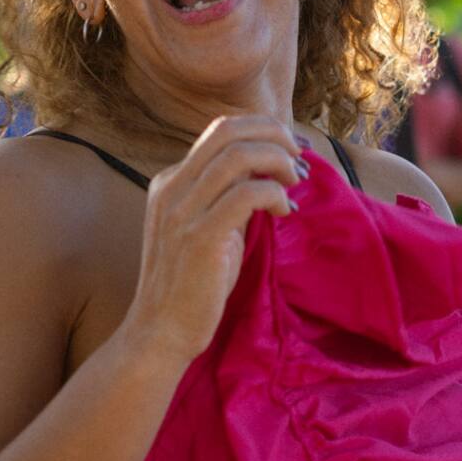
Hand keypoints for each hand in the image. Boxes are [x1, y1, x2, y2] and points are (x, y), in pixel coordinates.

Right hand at [121, 114, 302, 366]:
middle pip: (226, 129)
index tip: (292, 150)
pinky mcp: (200, 236)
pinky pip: (246, 193)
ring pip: (238, 154)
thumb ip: (227, 198)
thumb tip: (268, 174)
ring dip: (278, 160)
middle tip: (301, 156)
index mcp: (169, 181)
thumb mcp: (206, 229)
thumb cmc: (191, 285)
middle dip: (274, 133)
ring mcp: (182, 211)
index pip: (219, 132)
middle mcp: (171, 188)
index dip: (263, 132)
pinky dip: (274, 194)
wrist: (160, 331)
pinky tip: (283, 211)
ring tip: (295, 181)